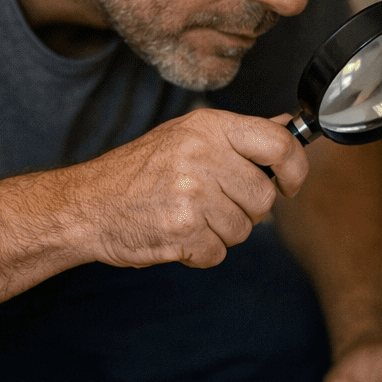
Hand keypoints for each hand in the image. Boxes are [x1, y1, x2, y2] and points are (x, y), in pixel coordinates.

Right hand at [70, 107, 308, 269]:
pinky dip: (200, 252)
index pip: (278, 143)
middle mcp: (202, 156)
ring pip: (243, 230)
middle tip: (212, 203)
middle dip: (244, 210)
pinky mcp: (182, 230)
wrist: (87, 205)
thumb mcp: (186, 136)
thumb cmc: (137, 173)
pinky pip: (219, 253)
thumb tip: (287, 127)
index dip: (294, 168)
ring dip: (220, 233)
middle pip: (263, 197)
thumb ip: (239, 136)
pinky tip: (177, 234)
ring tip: (187, 217)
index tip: (288, 183)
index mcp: (207, 128)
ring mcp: (192, 194)